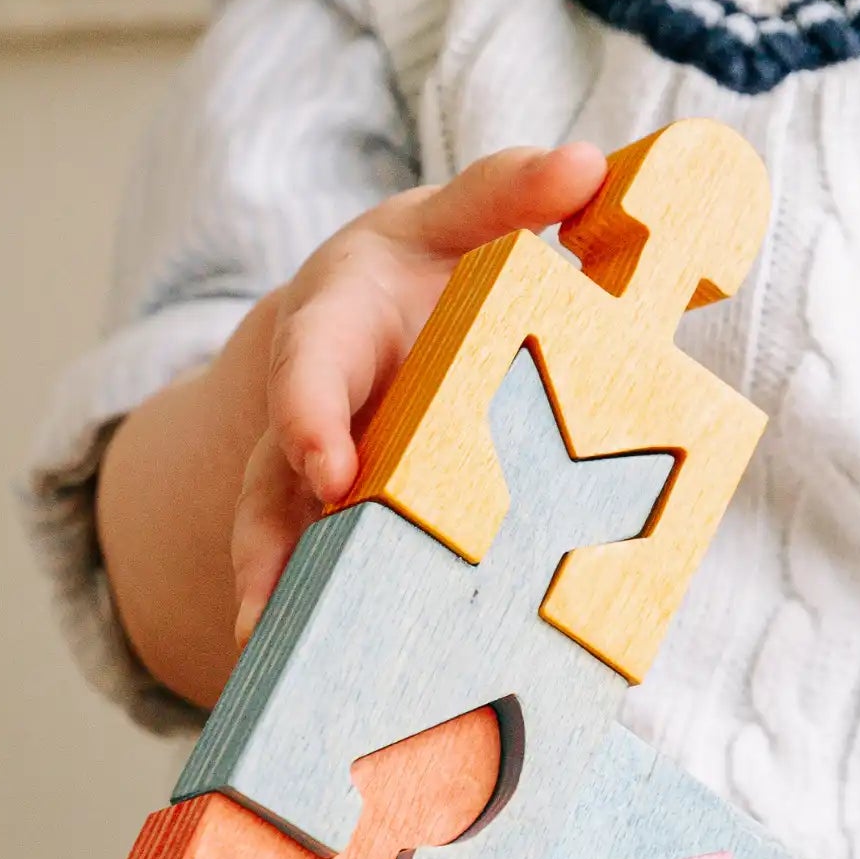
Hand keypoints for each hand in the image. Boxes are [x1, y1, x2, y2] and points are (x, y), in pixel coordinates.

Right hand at [229, 143, 608, 637]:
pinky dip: (314, 630)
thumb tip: (586, 167)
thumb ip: (513, 192)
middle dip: (273, 545)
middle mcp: (308, 410)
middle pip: (275, 483)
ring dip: (276, 606)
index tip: (330, 473)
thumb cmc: (424, 265)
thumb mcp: (458, 215)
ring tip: (275, 669)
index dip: (310, 421)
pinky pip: (318, 579)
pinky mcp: (332, 523)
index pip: (310, 370)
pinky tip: (315, 691)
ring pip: (277, 543)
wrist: (371, 309)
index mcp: (336, 326)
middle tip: (276, 607)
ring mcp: (310, 476)